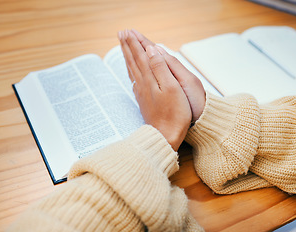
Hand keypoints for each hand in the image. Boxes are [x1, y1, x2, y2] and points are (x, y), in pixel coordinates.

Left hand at [118, 30, 191, 150]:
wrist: (165, 136)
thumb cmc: (174, 114)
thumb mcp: (172, 87)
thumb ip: (160, 67)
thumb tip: (151, 49)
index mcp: (150, 79)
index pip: (141, 55)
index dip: (135, 42)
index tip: (128, 31)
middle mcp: (143, 84)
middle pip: (133, 60)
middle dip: (127, 46)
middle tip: (121, 33)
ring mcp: (142, 93)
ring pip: (132, 69)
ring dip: (127, 56)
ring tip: (122, 46)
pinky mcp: (143, 101)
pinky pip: (134, 80)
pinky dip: (131, 70)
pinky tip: (130, 70)